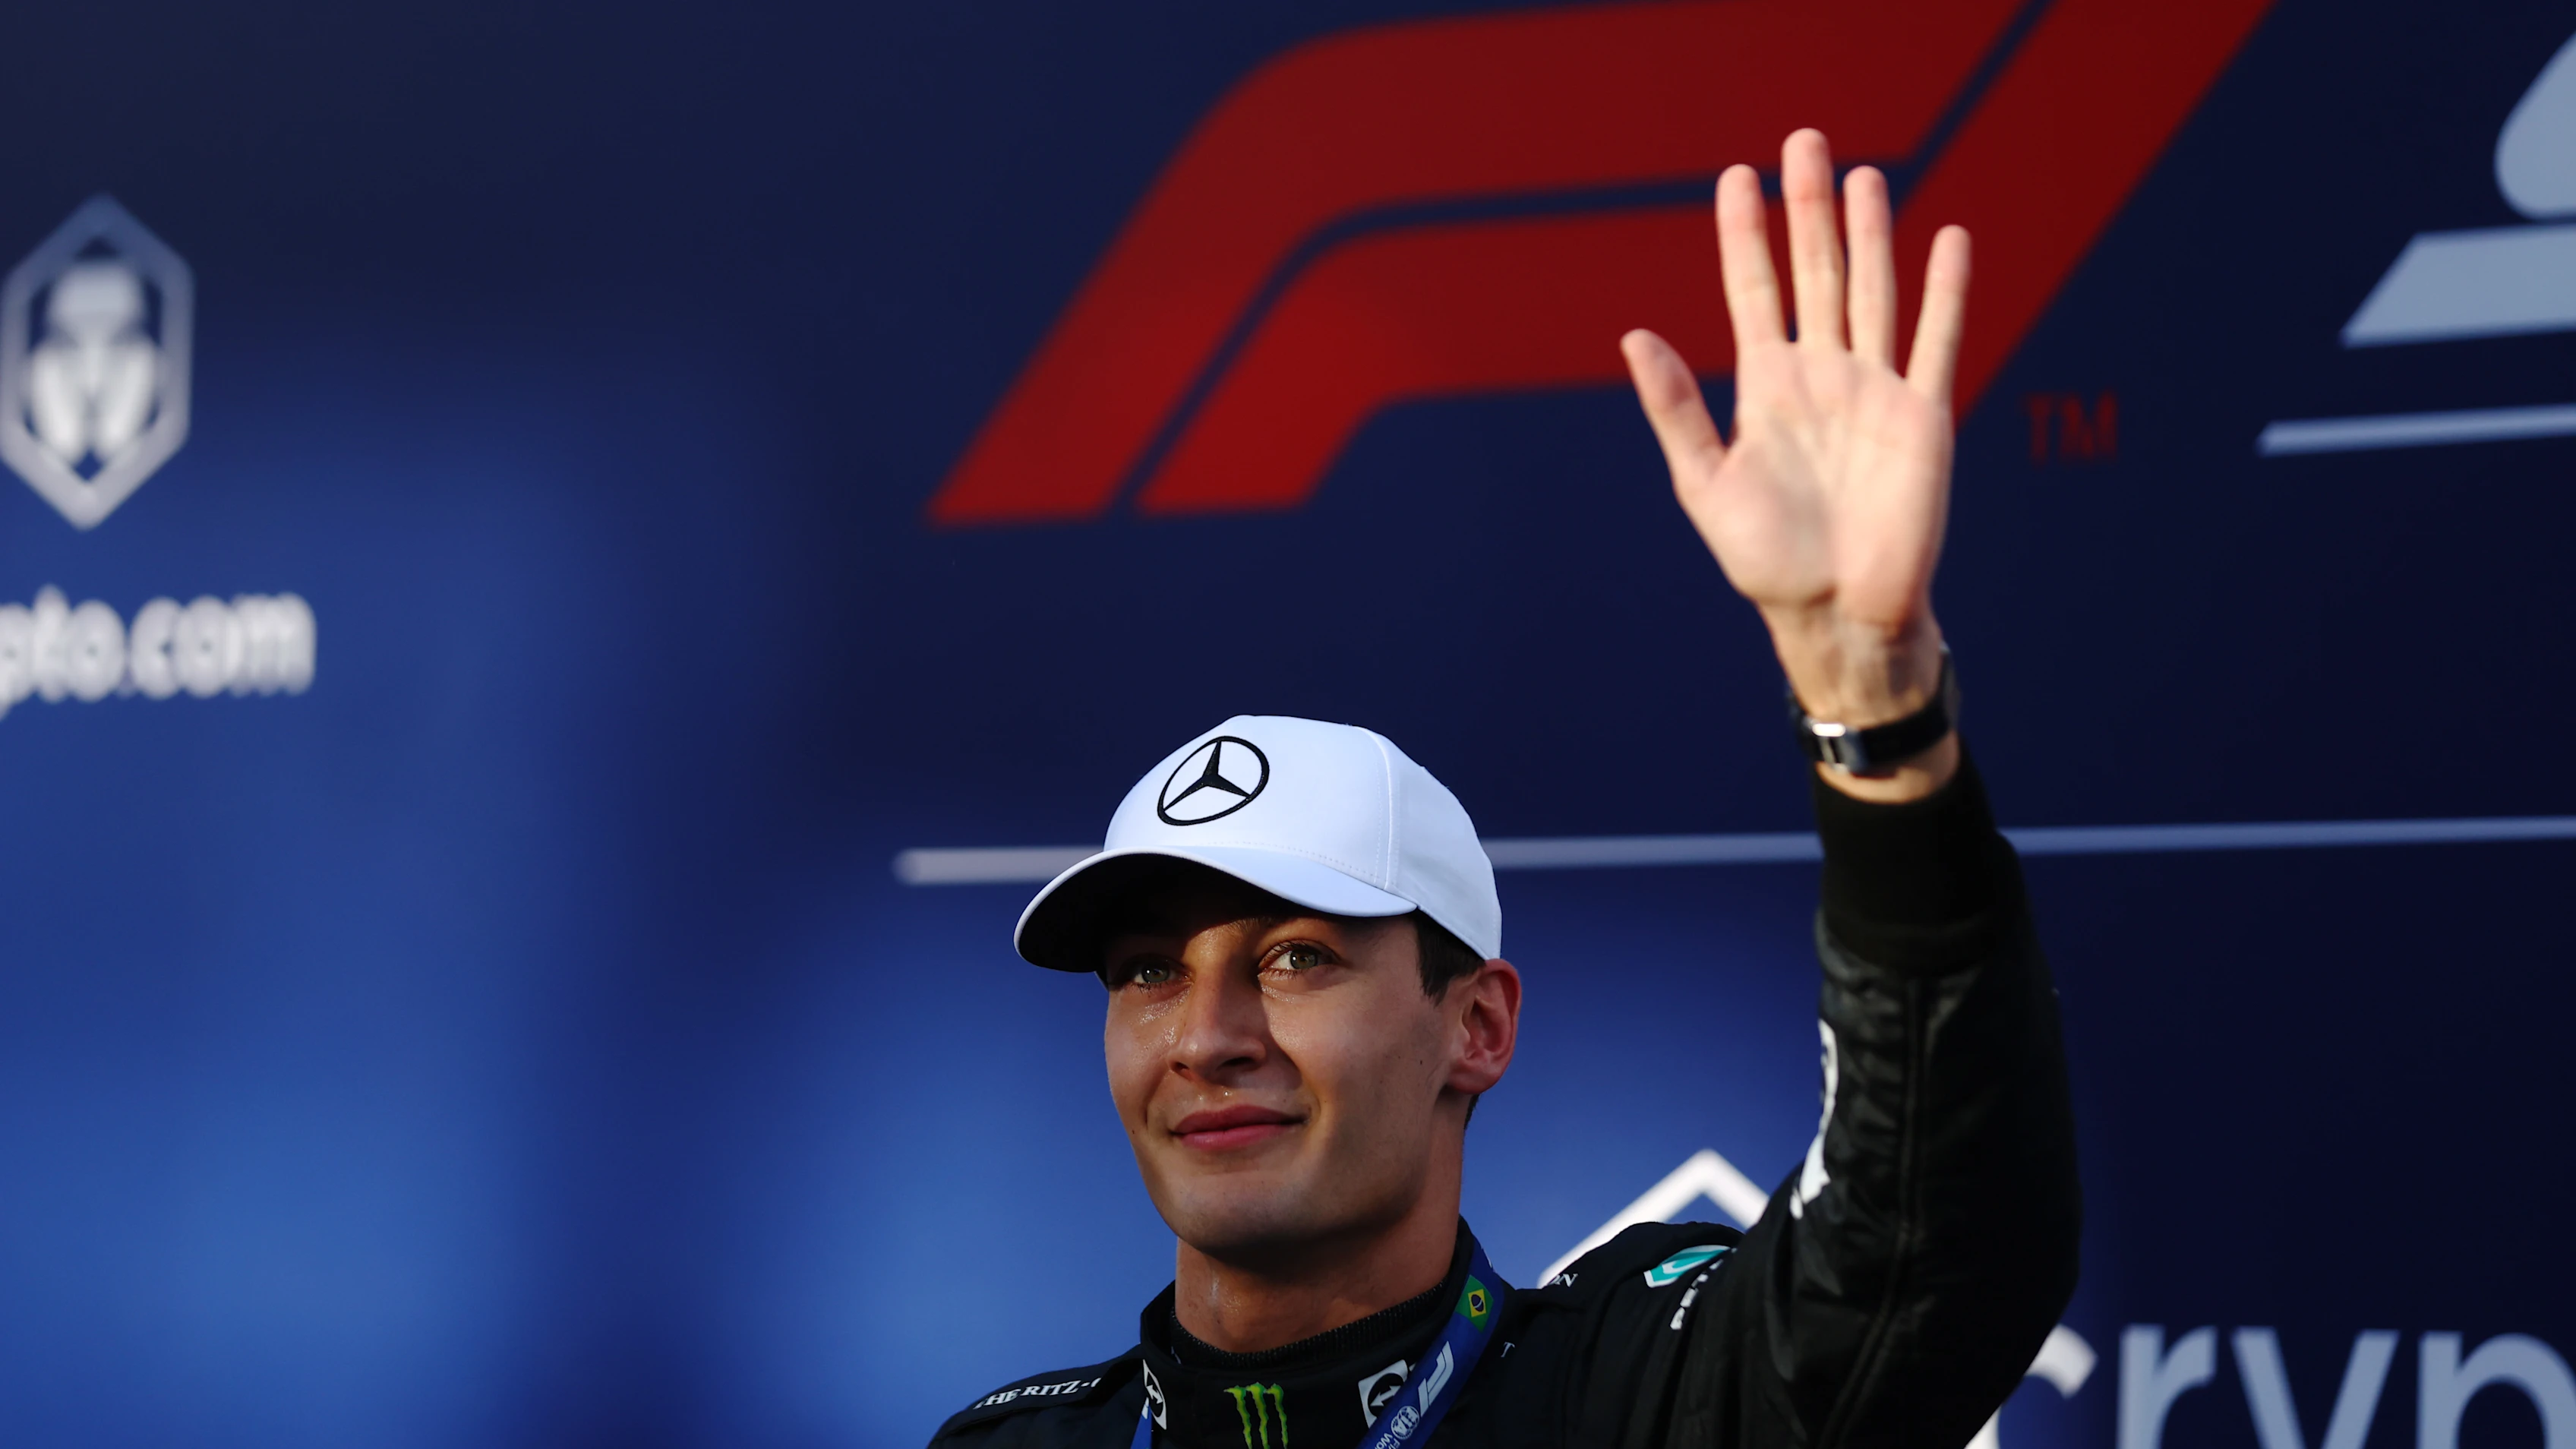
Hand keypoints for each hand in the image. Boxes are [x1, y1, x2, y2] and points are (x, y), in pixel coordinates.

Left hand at [1621, 128, 1968, 800]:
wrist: (1837, 613)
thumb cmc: (1766, 561)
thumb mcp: (1706, 484)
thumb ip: (1675, 410)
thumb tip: (1633, 337)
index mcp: (1765, 387)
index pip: (1752, 291)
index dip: (1745, 233)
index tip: (1736, 177)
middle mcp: (1821, 375)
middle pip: (1814, 273)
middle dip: (1808, 209)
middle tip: (1803, 141)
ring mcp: (1875, 389)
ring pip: (1872, 292)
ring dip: (1871, 233)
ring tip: (1863, 174)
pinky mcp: (1924, 414)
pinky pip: (1937, 339)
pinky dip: (1945, 291)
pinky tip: (1947, 239)